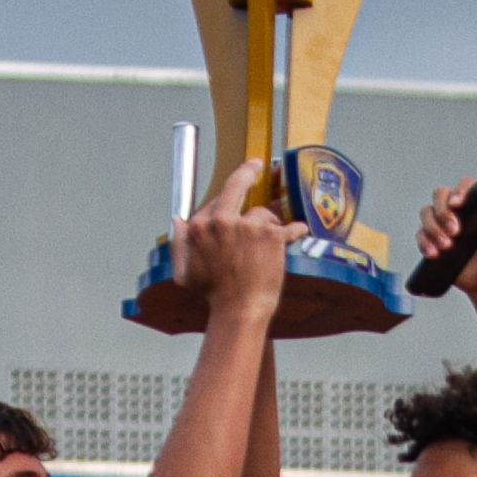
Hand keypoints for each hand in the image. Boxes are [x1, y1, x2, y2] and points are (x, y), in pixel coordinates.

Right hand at [168, 163, 289, 320]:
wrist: (239, 311)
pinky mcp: (271, 235)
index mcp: (200, 226)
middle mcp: (223, 220)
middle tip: (257, 165)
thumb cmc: (214, 295)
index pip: (216, 199)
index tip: (238, 180)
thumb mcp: (184, 272)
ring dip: (268, 225)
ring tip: (269, 245)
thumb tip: (176, 220)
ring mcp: (248, 226)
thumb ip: (178, 244)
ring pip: (263, 213)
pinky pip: (287, 227)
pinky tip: (299, 231)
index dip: (228, 194)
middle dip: (248, 172)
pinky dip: (295, 231)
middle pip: (238, 185)